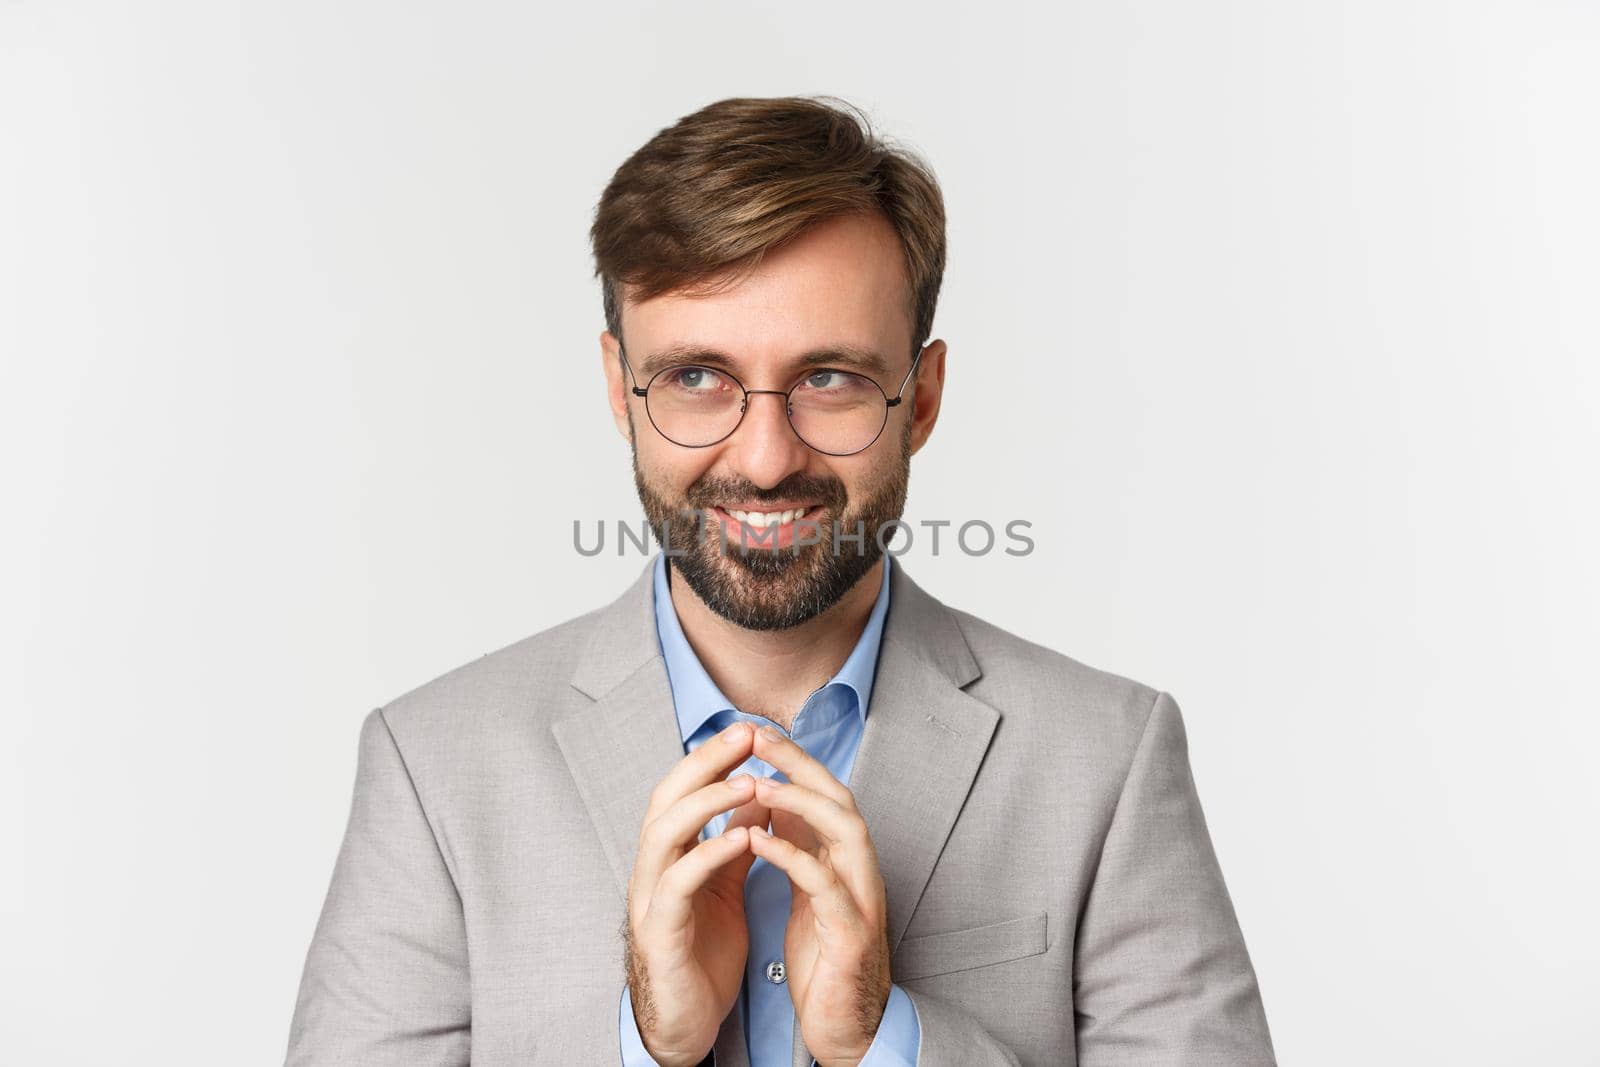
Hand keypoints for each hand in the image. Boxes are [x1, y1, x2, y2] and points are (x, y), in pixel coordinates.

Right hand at [625, 720, 771, 1065]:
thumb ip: (735, 841)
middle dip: (704, 763)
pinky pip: (677, 885)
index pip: (681, 791)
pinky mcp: (660, 933)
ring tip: (747, 781)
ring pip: (663, 833)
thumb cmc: (703, 951)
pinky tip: (740, 838)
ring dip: (706, 803)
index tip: (747, 729)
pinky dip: (707, 855)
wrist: (687, 1019)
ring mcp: (650, 900)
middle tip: (743, 734)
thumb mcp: (725, 885)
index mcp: (669, 856)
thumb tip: (756, 794)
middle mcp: (651, 870)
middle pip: (665, 799)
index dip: (710, 758)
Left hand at [746, 725, 891, 1066]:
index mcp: (847, 862)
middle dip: (799, 763)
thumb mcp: (810, 894)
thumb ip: (800, 848)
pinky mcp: (850, 936)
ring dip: (801, 801)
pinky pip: (825, 886)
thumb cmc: (827, 960)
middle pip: (839, 799)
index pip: (826, 794)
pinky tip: (758, 840)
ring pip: (845, 831)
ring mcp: (861, 901)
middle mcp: (861, 872)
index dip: (794, 760)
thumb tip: (775, 800)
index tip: (755, 731)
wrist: (849, 1029)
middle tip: (758, 736)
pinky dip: (793, 857)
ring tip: (757, 782)